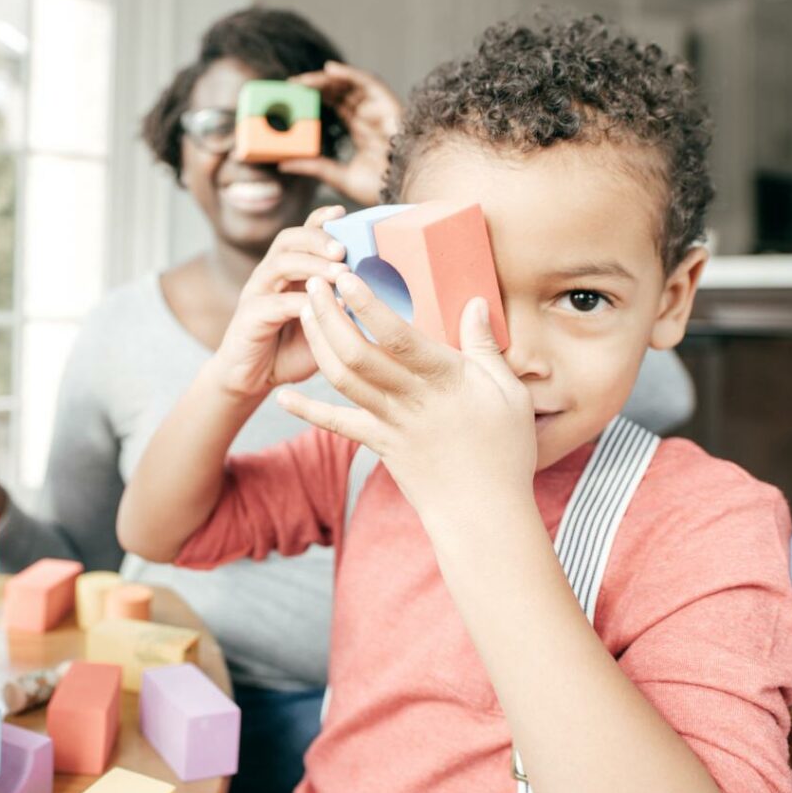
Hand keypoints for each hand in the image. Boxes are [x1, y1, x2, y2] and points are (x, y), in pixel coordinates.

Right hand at [209, 206, 347, 398]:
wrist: (252, 381)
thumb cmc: (291, 351)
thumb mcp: (324, 324)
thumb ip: (342, 306)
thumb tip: (379, 294)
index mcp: (288, 271)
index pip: (303, 234)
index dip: (321, 220)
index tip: (343, 214)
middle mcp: (270, 275)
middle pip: (289, 239)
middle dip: (318, 238)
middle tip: (344, 249)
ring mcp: (257, 293)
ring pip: (281, 263)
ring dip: (313, 264)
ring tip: (341, 272)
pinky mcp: (249, 317)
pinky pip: (275, 302)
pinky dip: (302, 302)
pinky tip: (325, 306)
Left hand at [277, 271, 536, 528]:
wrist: (482, 516)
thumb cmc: (504, 451)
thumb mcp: (509, 393)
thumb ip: (486, 346)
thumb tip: (474, 303)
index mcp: (444, 379)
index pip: (398, 336)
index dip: (368, 304)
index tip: (347, 276)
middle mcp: (410, 399)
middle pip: (357, 353)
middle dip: (329, 315)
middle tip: (313, 284)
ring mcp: (389, 423)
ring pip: (342, 380)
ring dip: (318, 345)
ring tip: (303, 313)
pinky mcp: (377, 444)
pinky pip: (337, 425)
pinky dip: (308, 411)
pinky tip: (283, 397)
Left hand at [282, 62, 401, 205]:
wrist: (400, 192)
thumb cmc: (378, 189)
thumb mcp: (337, 176)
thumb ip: (312, 167)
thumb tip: (282, 164)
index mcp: (361, 130)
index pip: (336, 106)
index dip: (316, 97)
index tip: (291, 96)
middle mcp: (370, 117)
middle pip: (341, 92)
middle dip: (317, 86)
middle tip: (291, 84)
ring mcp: (379, 110)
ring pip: (350, 85)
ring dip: (326, 80)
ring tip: (303, 80)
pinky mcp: (388, 105)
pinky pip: (368, 83)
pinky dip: (349, 74)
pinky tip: (329, 70)